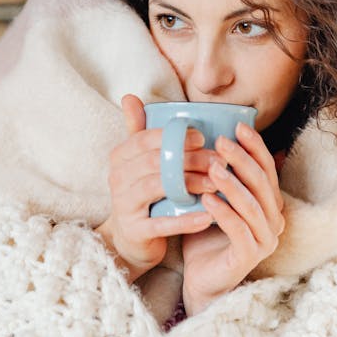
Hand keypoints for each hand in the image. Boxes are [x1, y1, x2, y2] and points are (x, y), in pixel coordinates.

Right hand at [95, 94, 215, 281]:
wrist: (131, 240)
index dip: (174, 136)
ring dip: (192, 184)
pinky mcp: (135, 231)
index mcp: (119, 157)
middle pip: (156, 161)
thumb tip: (130, 96)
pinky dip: (186, 220)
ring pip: (159, 187)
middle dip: (190, 159)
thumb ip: (138, 130)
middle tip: (219, 161)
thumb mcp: (137, 161)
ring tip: (217, 184)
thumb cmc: (142, 193)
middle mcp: (117, 178)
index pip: (145, 139)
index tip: (203, 137)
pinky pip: (163, 223)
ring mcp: (124, 205)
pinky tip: (209, 216)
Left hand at [181, 122, 284, 315]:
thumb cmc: (205, 233)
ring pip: (251, 205)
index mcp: (268, 201)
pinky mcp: (250, 256)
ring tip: (211, 168)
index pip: (266, 167)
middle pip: (261, 182)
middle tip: (221, 141)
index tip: (237, 125)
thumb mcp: (210, 195)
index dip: (254, 146)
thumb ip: (214, 169)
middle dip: (241, 159)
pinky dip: (223, 212)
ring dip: (232, 184)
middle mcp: (273, 219)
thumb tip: (209, 131)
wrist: (199, 277)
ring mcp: (265, 239)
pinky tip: (206, 199)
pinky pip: (239, 230)